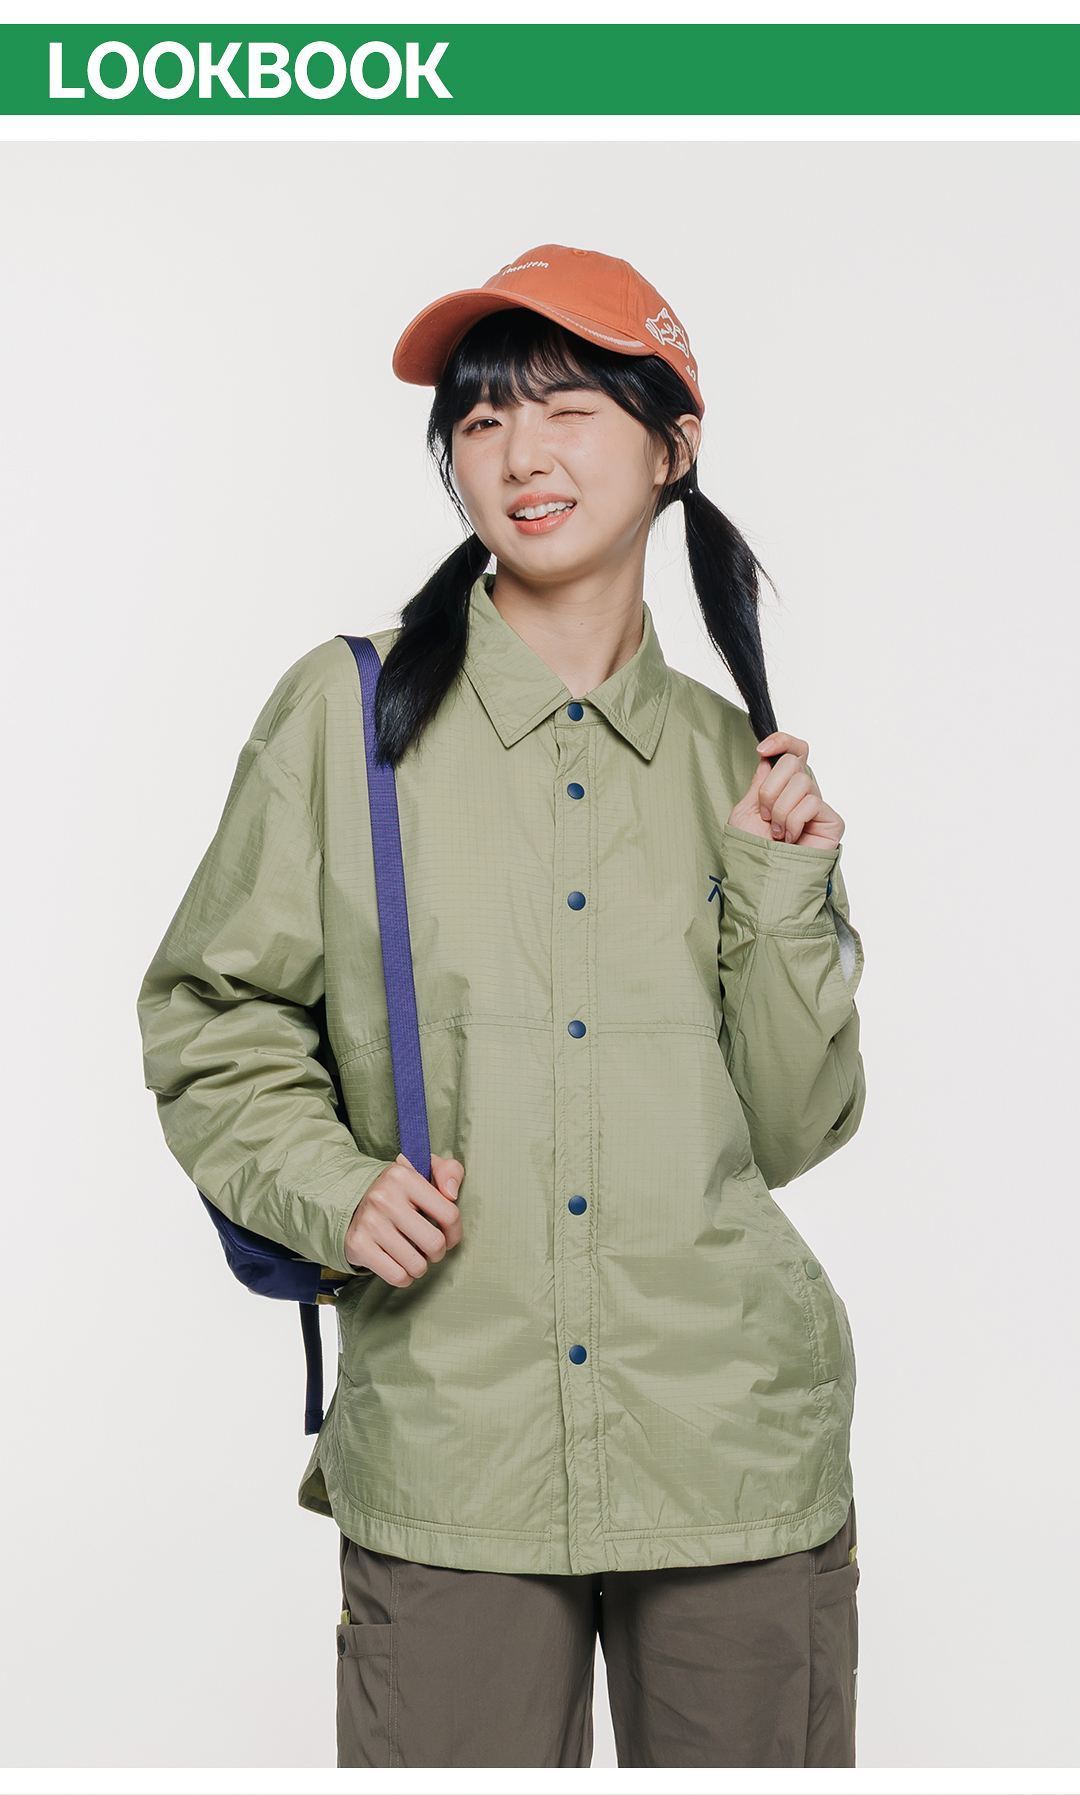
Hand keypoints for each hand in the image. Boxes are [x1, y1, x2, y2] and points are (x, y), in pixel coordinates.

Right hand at [344, 1151, 464, 1287]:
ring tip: (413, 1255)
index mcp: (403, 1176)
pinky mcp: (358, 1245)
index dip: (455, 1232)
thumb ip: (449, 1171)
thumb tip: (452, 1193)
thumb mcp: (423, 1169)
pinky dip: (404, 1277)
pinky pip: (397, 1276)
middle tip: (429, 1247)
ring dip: (420, 1266)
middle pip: (434, 1243)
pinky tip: (400, 1265)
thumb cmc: (397, 1190)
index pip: (449, 1215)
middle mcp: (384, 1198)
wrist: (350, 1200)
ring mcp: (369, 1222)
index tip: (448, 1235)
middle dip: (438, 1252)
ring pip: (416, 1265)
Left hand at [728, 732, 843, 851]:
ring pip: (800, 782)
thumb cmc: (755, 851)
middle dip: (770, 789)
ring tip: (778, 833)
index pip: (793, 751)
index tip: (762, 749)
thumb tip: (769, 759)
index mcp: (783, 788)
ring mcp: (818, 806)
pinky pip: (811, 802)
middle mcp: (802, 793)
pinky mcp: (831, 820)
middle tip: (765, 815)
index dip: (782, 741)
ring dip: (780, 810)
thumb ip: (759, 783)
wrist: (765, 879)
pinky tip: (792, 838)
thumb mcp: (746, 810)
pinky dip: (794, 821)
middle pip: (792, 762)